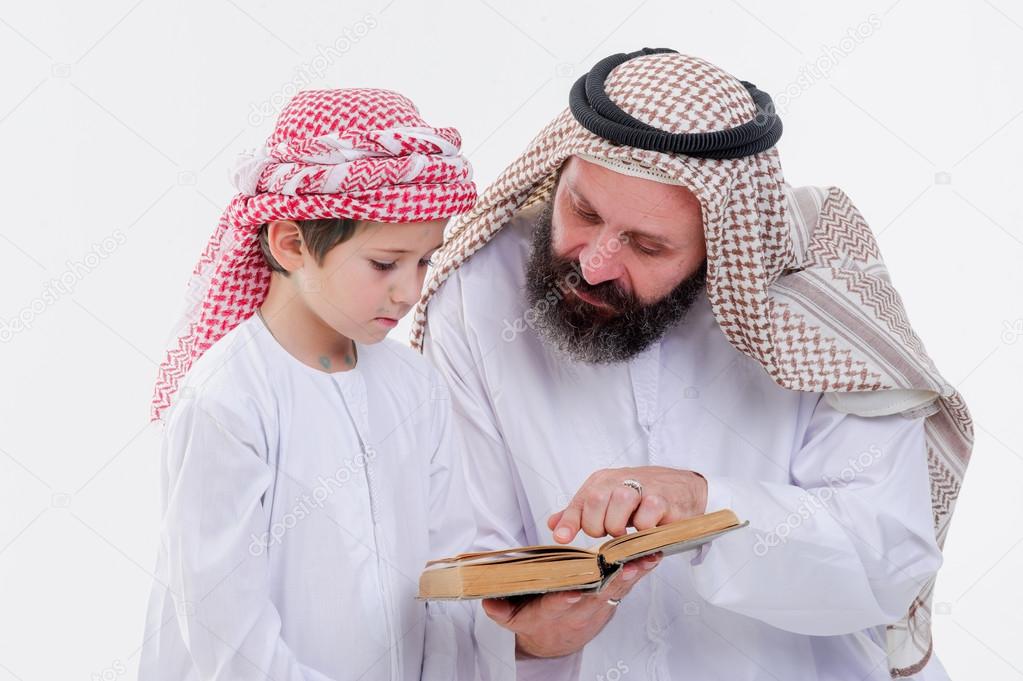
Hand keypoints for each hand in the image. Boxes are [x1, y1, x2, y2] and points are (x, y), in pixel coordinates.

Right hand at [481, 553, 660, 657]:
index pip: (558, 605)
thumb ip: (500, 609)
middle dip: (607, 581)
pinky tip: (652, 556)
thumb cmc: (535, 620)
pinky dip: (640, 570)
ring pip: (616, 588)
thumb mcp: (513, 618)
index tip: (572, 590)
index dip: (564, 599)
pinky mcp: (612, 596)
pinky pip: (628, 583)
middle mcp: (578, 609)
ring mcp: (598, 604)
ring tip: (643, 558)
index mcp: (551, 612)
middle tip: (621, 568)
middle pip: (594, 595)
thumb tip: (487, 600)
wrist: (555, 641)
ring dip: (631, 574)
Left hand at [548, 466, 706, 542]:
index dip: (570, 521)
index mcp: (603, 480)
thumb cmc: (642, 498)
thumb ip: (582, 514)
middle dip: (598, 525)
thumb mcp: (609, 502)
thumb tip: (553, 526)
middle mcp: (620, 479)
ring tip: (627, 532)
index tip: (562, 539)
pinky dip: (642, 529)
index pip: (580, 500)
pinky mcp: (664, 499)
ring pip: (620, 502)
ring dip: (620, 525)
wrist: (683, 488)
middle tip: (610, 533)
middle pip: (596, 499)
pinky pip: (646, 517)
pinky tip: (646, 530)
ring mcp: (644, 487)